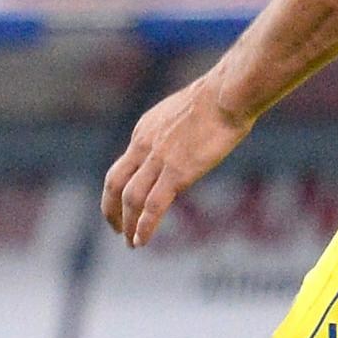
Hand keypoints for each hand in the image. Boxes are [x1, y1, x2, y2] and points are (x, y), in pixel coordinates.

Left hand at [102, 73, 253, 247]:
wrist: (225, 94)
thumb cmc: (217, 99)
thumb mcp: (186, 112)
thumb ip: (178, 130)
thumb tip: (189, 136)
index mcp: (144, 130)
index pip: (125, 165)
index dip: (121, 187)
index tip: (126, 203)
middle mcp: (143, 145)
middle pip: (114, 182)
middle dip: (111, 208)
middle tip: (115, 228)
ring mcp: (158, 159)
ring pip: (130, 198)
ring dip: (127, 223)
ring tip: (131, 242)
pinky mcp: (177, 172)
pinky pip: (153, 205)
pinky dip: (144, 226)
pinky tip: (141, 240)